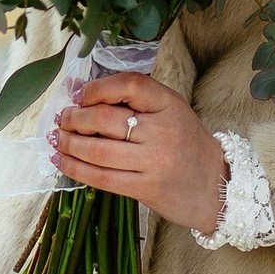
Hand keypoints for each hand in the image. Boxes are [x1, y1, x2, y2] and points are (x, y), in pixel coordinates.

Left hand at [52, 73, 230, 232]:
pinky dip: (76, 168)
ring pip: (98, 150)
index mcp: (170, 104)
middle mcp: (163, 131)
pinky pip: (102, 178)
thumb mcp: (172, 112)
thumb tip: (82, 94)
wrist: (216, 187)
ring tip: (57, 139)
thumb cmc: (187, 145)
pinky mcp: (146, 188)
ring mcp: (155, 161)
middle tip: (62, 119)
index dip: (98, 88)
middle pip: (106, 118)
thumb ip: (136, 102)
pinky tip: (62, 161)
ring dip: (70, 143)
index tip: (80, 95)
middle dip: (75, 118)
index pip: (130, 84)